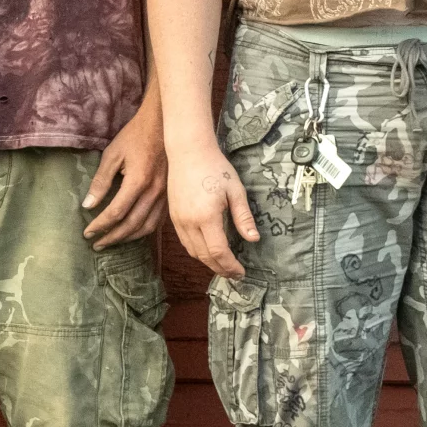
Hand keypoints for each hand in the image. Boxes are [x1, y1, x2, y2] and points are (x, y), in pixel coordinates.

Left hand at [83, 101, 167, 248]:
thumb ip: (100, 181)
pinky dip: (143, 230)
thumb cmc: (135, 136)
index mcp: (139, 181)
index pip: (116, 212)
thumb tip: (88, 205)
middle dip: (112, 237)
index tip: (87, 232)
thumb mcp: (112, 154)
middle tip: (96, 244)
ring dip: (128, 238)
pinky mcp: (170, 195)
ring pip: (147, 227)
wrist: (164, 124)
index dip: (100, 225)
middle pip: (132, 225)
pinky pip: (157, 220)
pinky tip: (131, 232)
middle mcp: (154, 192)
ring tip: (112, 241)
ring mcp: (165, 195)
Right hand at [168, 140, 257, 278]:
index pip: (219, 252)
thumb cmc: (214, 167)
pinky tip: (208, 250)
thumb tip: (253, 239)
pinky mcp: (173, 217)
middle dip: (221, 269)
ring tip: (223, 266)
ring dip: (208, 263)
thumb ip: (243, 217)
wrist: (188, 151)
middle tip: (235, 274)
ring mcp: (178, 221)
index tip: (242, 272)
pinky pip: (185, 242)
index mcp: (206, 217)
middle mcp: (189, 223)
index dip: (231, 266)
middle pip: (205, 257)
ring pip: (193, 252)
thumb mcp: (235, 190)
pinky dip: (197, 252)